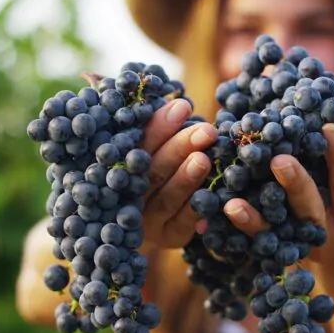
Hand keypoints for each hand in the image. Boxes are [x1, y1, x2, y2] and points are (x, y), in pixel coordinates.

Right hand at [139, 99, 217, 247]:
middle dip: (179, 148)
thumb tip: (173, 94)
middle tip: (205, 131)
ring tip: (204, 159)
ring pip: (166, 198)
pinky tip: (213, 193)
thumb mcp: (153, 143)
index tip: (182, 106)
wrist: (160, 216)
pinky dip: (197, 208)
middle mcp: (127, 195)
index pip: (136, 144)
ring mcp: (147, 221)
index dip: (158, 126)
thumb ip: (154, 125)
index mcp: (119, 167)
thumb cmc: (159, 162)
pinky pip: (184, 223)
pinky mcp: (168, 237)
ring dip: (186, 178)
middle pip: (151, 171)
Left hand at [221, 123, 333, 260]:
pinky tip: (230, 207)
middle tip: (280, 160)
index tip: (330, 128)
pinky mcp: (281, 249)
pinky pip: (262, 238)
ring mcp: (304, 246)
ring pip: (282, 229)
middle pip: (314, 211)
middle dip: (297, 184)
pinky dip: (246, 223)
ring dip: (260, 214)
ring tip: (238, 199)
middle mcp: (332, 238)